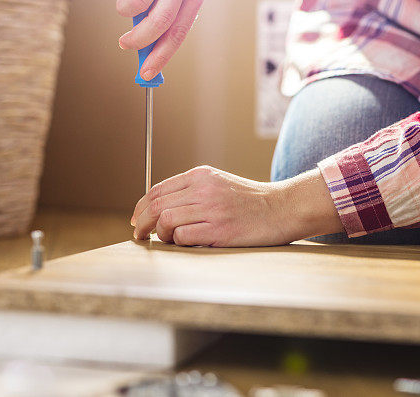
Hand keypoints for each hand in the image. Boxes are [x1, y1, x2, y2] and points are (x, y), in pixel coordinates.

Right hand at [110, 0, 206, 79]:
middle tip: (125, 44)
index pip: (179, 32)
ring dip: (123, 9)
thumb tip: (146, 57)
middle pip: (159, 21)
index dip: (161, 56)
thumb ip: (162, 21)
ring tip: (124, 1)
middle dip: (139, 40)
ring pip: (136, 3)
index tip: (146, 73)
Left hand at [130, 166, 342, 246]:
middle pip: (156, 205)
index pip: (157, 190)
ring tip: (166, 240)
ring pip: (165, 221)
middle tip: (140, 235)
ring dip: (160, 234)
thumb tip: (160, 207)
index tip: (137, 219)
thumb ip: (193, 191)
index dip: (141, 207)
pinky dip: (178, 242)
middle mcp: (203, 189)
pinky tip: (185, 243)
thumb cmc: (251, 201)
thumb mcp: (220, 184)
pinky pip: (182, 237)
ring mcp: (211, 209)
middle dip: (142, 223)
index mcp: (201, 176)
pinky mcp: (219, 230)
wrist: (282, 209)